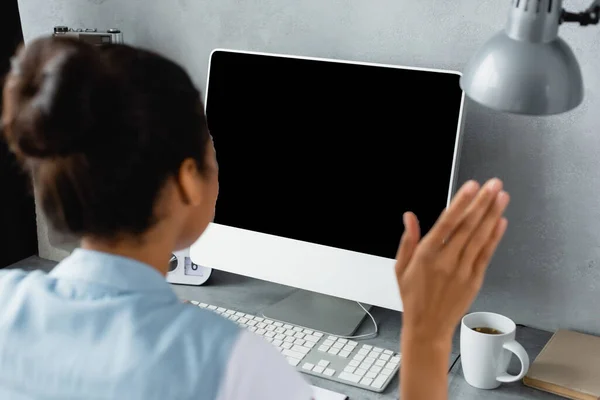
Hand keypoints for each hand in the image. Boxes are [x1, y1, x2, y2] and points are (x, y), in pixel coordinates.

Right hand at [396, 179, 508, 342]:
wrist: (427, 327)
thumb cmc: (413, 298)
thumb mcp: (400, 267)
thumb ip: (408, 240)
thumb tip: (409, 217)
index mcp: (426, 255)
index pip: (447, 222)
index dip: (461, 202)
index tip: (471, 187)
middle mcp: (446, 260)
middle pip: (468, 226)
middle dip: (482, 202)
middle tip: (493, 185)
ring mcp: (462, 270)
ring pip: (480, 237)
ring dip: (492, 215)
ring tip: (501, 197)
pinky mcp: (474, 279)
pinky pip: (486, 254)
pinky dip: (494, 237)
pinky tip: (501, 223)